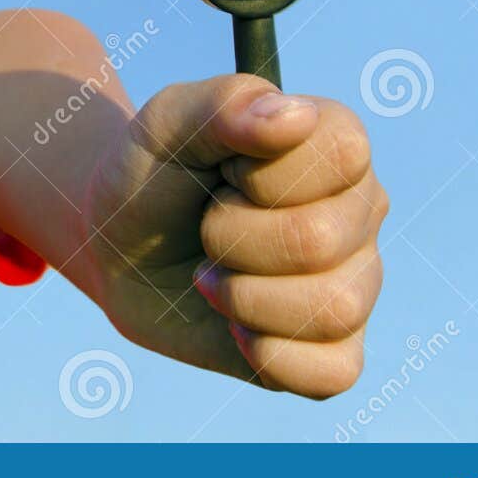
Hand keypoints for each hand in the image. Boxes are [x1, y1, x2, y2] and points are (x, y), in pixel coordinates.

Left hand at [86, 73, 387, 398]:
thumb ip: (223, 105)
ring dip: (243, 297)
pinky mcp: (334, 349)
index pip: (340, 154)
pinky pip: (332, 372)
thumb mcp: (166, 124)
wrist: (118, 249)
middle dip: (231, 238)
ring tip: (213, 276)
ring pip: (332, 309)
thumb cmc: (150, 175)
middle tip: (207, 228)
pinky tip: (235, 327)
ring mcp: (356, 283)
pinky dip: (265, 354)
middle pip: (320, 240)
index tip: (224, 171)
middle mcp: (359, 213)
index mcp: (336, 144)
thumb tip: (294, 117)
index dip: (261, 172)